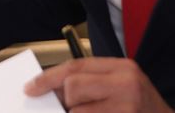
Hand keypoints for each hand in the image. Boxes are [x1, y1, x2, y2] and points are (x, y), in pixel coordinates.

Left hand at [24, 57, 174, 112]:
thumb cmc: (143, 109)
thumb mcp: (122, 86)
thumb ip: (91, 82)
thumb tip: (51, 90)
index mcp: (123, 68)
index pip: (76, 66)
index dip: (49, 78)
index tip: (31, 88)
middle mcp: (127, 84)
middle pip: (73, 87)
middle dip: (68, 102)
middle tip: (75, 109)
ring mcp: (127, 108)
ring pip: (78, 112)